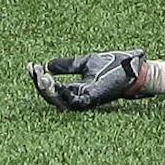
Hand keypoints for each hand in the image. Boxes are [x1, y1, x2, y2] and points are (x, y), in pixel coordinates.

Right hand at [28, 49, 143, 110]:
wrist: (134, 68)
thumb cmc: (114, 65)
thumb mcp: (86, 62)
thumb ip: (68, 65)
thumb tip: (48, 64)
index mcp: (75, 88)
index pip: (51, 87)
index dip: (38, 77)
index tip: (30, 64)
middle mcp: (77, 97)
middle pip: (51, 96)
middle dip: (39, 84)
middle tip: (33, 69)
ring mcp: (84, 100)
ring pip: (58, 101)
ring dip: (47, 90)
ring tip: (41, 77)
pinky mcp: (92, 100)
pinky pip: (72, 102)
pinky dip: (62, 94)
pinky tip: (54, 84)